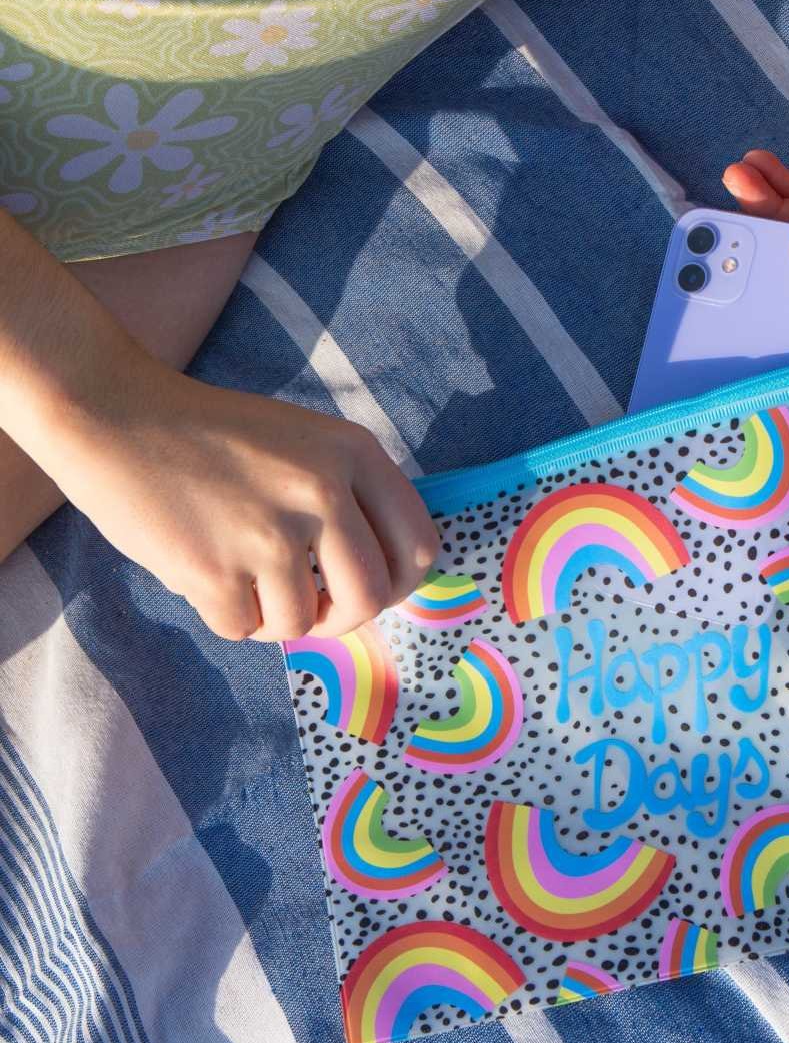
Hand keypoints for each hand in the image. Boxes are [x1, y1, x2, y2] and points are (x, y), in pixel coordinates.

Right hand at [47, 351, 437, 640]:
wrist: (114, 414)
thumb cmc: (208, 434)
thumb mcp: (302, 441)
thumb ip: (348, 496)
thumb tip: (382, 580)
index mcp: (353, 452)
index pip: (419, 546)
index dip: (397, 583)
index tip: (367, 590)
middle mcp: (322, 490)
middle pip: (371, 596)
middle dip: (340, 617)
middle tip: (309, 607)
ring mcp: (270, 533)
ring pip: (302, 622)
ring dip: (273, 616)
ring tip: (242, 576)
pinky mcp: (216, 571)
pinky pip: (243, 628)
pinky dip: (225, 614)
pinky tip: (203, 569)